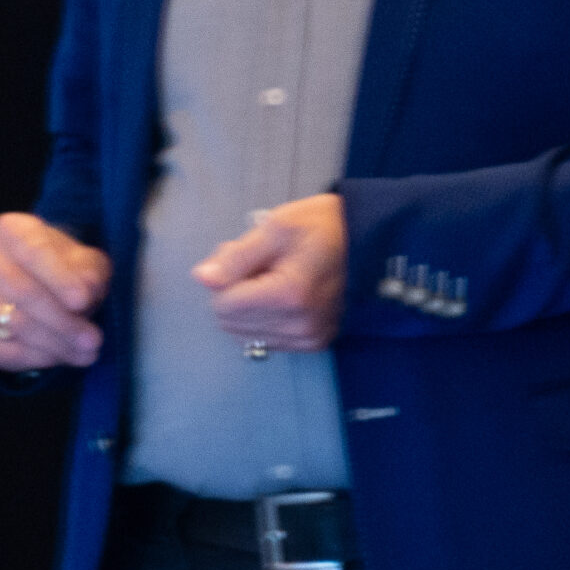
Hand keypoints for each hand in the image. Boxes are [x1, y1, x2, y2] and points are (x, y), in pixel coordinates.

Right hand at [0, 213, 111, 370]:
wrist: (38, 285)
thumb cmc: (66, 270)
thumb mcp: (86, 262)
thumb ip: (89, 271)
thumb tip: (87, 287)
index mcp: (11, 229)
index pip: (34, 251)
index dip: (58, 278)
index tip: (83, 301)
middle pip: (22, 292)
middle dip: (62, 321)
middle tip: (93, 340)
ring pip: (12, 325)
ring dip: (54, 344)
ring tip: (87, 353)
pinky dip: (33, 359)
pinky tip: (60, 358)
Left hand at [193, 193, 345, 351]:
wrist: (367, 239)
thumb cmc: (323, 226)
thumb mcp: (275, 227)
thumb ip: (235, 257)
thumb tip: (202, 278)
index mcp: (289, 295)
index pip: (223, 304)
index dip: (224, 277)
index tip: (242, 254)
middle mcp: (300, 325)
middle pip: (231, 322)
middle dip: (234, 292)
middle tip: (256, 264)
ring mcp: (308, 337)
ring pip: (245, 334)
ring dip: (247, 307)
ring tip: (270, 277)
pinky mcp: (314, 343)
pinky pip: (266, 339)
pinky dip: (264, 318)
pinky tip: (280, 295)